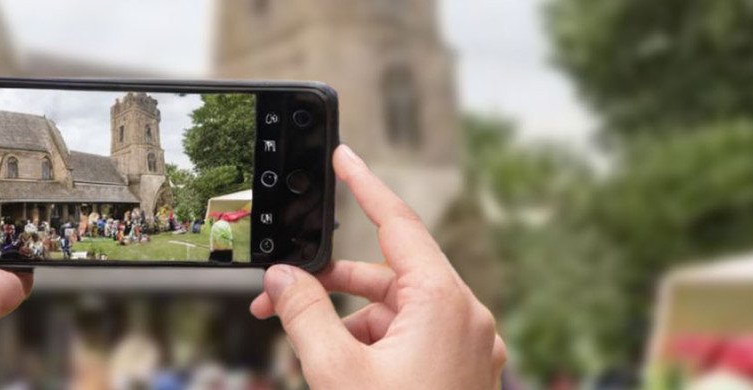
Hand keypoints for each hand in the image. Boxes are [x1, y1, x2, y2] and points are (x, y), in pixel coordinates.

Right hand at [250, 145, 505, 388]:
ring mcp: (469, 348)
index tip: (344, 158)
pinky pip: (414, 337)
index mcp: (444, 305)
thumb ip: (304, 314)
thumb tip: (283, 278)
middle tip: (285, 290)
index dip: (365, 186)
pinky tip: (344, 367)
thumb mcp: (336, 370)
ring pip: (399, 311)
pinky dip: (375, 343)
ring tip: (310, 347)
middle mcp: (467, 320)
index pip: (398, 224)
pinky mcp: (462, 371)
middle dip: (334, 281)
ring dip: (349, 320)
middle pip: (390, 274)